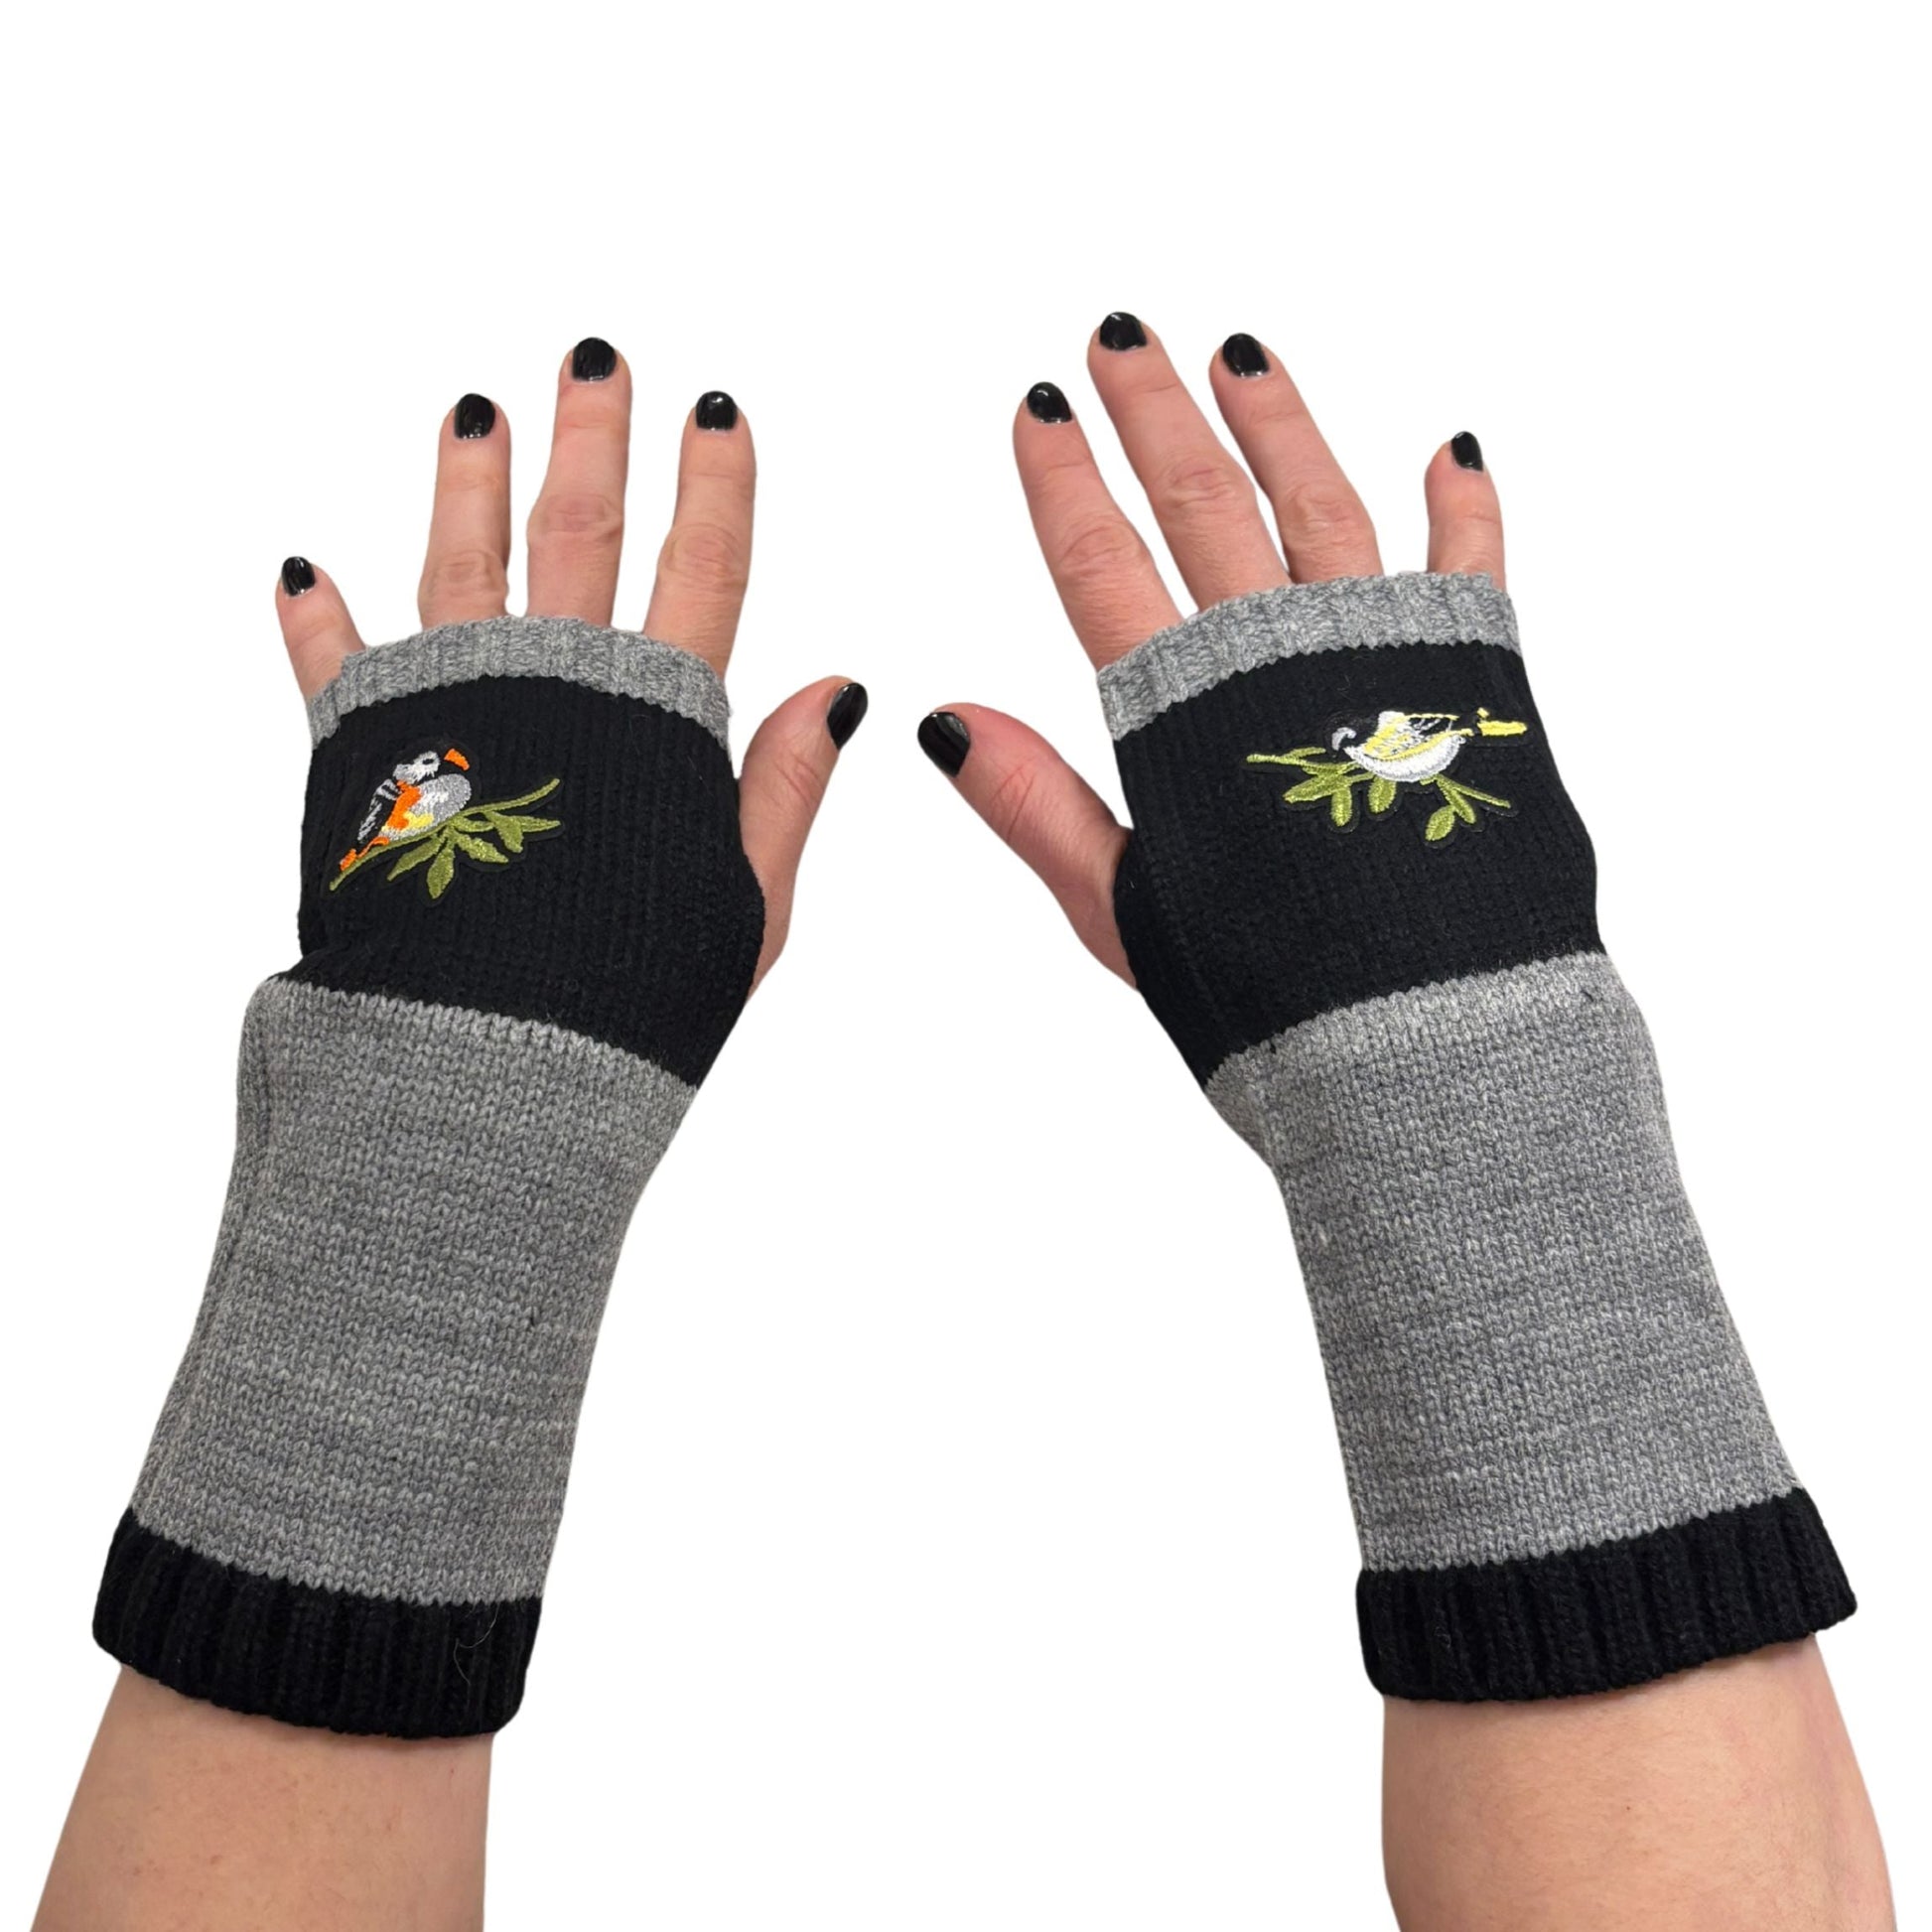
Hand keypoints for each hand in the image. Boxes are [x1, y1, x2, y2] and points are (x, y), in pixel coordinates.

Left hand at [274, 338, 863, 987]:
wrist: (485, 1061)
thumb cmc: (630, 1003)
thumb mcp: (746, 908)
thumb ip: (783, 789)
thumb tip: (840, 686)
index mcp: (655, 724)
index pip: (704, 574)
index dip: (717, 488)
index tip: (720, 412)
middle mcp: (552, 689)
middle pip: (579, 532)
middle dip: (593, 437)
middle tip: (598, 356)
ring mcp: (453, 709)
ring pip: (460, 560)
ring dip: (467, 476)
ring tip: (472, 409)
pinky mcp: (363, 750)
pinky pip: (332, 663)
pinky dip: (317, 616)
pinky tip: (302, 568)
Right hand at [919, 316, 1501, 975]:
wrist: (1431, 1038)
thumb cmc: (1270, 996)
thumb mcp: (1123, 914)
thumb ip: (1037, 807)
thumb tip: (938, 717)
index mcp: (1186, 714)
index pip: (1101, 564)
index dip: (1062, 481)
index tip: (1037, 406)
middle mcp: (1283, 656)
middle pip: (1203, 502)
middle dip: (1153, 412)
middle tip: (1118, 337)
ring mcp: (1384, 654)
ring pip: (1322, 501)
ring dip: (1278, 420)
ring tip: (1240, 354)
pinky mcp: (1478, 678)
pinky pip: (1472, 565)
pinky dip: (1463, 506)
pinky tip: (1452, 447)